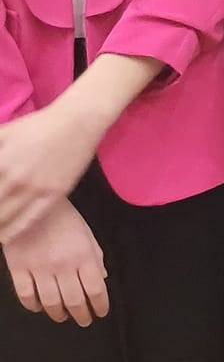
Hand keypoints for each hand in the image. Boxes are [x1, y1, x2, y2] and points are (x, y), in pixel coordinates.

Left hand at [0, 102, 102, 242]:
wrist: (77, 122)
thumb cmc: (38, 125)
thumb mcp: (3, 132)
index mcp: (1, 161)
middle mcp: (15, 177)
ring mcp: (35, 187)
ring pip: (4, 217)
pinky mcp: (54, 194)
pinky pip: (30, 219)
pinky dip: (13, 232)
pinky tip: (4, 239)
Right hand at [3, 199, 108, 324]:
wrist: (33, 204)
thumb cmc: (63, 217)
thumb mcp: (87, 234)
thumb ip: (95, 257)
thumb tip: (101, 278)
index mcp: (84, 256)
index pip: (95, 289)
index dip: (100, 305)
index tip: (100, 312)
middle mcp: (63, 265)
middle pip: (75, 300)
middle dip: (81, 315)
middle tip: (84, 320)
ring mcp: (40, 268)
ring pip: (51, 302)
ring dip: (59, 314)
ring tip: (63, 317)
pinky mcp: (19, 268)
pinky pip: (26, 294)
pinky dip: (33, 305)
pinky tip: (39, 307)